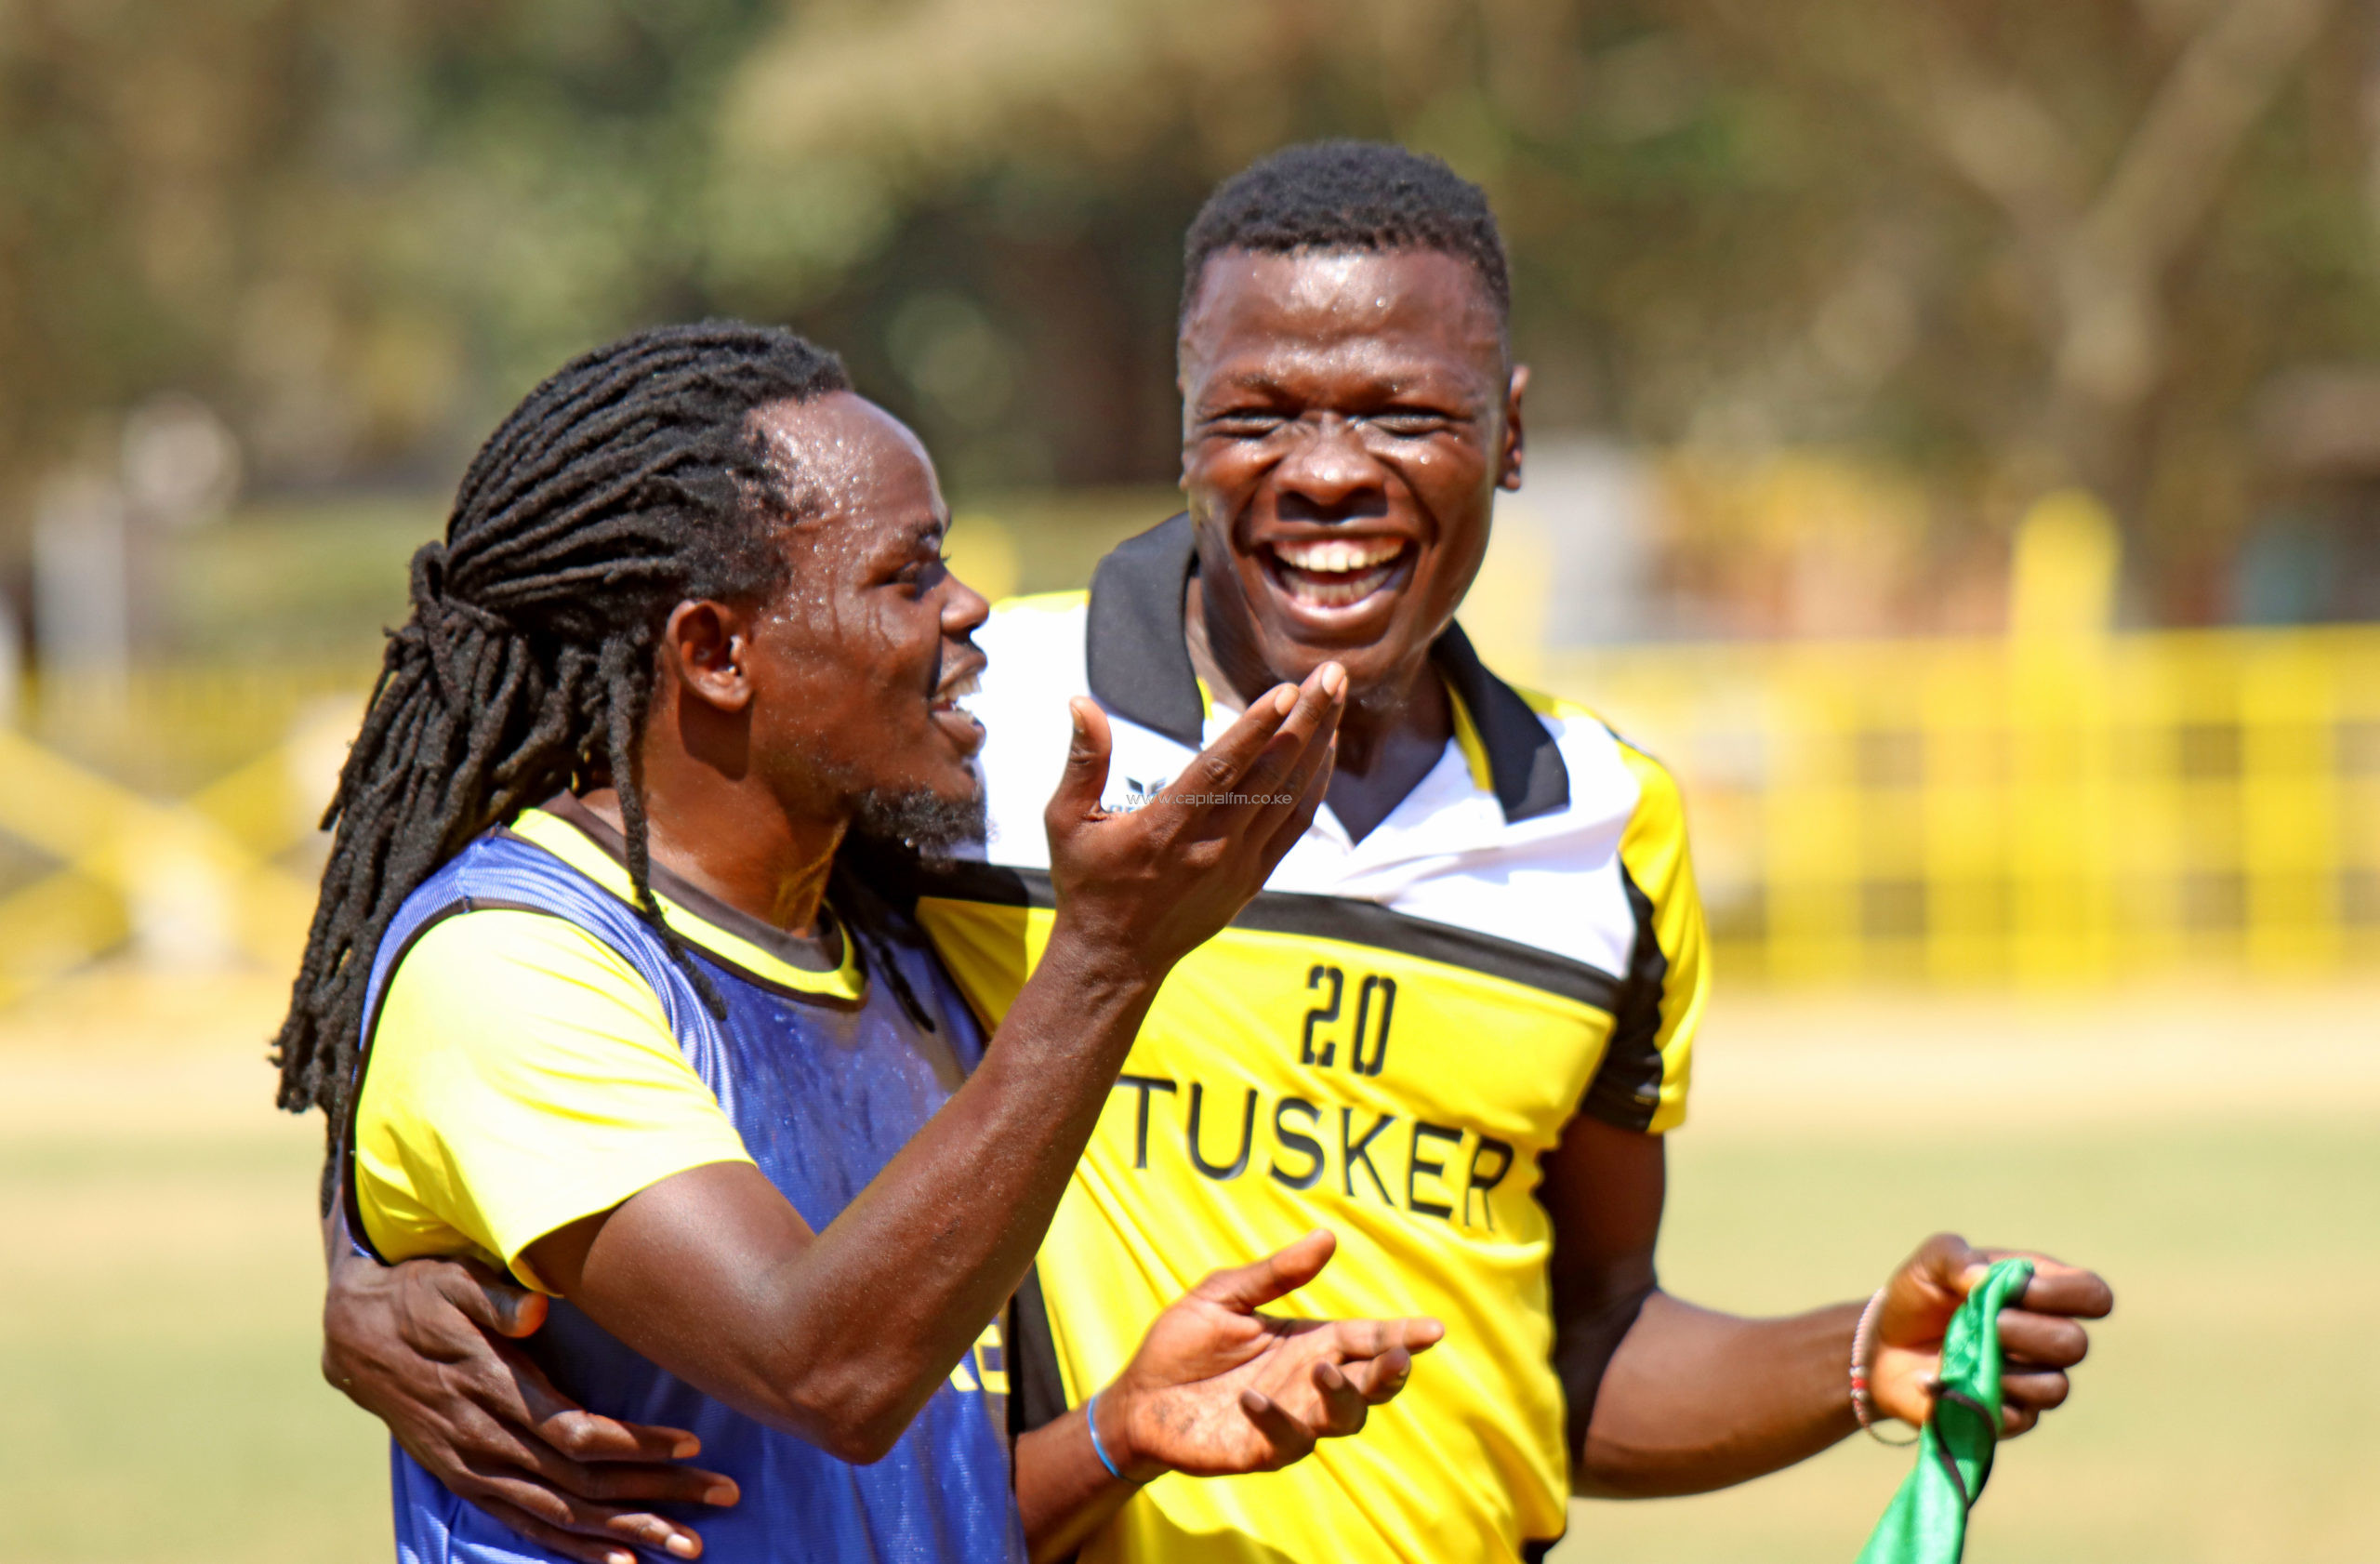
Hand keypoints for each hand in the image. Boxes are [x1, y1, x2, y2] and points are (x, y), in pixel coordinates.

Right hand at [323, 1247, 736, 1562]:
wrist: (356, 1335)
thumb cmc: (422, 1295)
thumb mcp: (453, 1280)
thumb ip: (495, 1297)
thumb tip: (533, 1307)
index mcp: (492, 1390)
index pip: (576, 1433)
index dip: (635, 1444)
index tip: (691, 1443)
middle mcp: (486, 1442)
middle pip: (582, 1483)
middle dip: (655, 1495)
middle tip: (721, 1497)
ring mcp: (475, 1469)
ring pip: (562, 1514)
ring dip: (628, 1531)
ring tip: (689, 1545)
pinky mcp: (466, 1483)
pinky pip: (527, 1526)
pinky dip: (575, 1549)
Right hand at [1043, 664, 1341, 983]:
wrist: (1116, 957)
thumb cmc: (1088, 883)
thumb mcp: (1065, 822)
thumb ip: (1082, 761)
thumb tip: (1081, 702)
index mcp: (1165, 827)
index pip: (1221, 768)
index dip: (1257, 728)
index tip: (1289, 690)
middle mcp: (1211, 845)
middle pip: (1271, 774)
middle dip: (1306, 720)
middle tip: (1331, 674)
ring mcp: (1239, 864)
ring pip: (1291, 795)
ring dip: (1318, 744)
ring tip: (1337, 697)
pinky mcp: (1253, 877)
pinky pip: (1295, 825)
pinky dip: (1315, 785)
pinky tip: (1326, 749)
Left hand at [1101, 1229, 1443, 1478]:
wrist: (1139, 1394)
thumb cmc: (1184, 1341)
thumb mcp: (1225, 1294)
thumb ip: (1276, 1273)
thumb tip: (1328, 1236)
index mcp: (1310, 1342)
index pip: (1367, 1338)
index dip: (1402, 1335)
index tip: (1434, 1328)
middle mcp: (1309, 1382)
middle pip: (1370, 1384)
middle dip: (1389, 1372)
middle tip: (1398, 1356)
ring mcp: (1291, 1419)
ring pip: (1343, 1418)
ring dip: (1341, 1397)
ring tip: (1322, 1371)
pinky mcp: (1261, 1450)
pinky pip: (1286, 1442)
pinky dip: (1277, 1421)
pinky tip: (1253, 1399)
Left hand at [1867, 1232, 2113, 1436]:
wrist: (1885, 1345)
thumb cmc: (1919, 1295)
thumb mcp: (1930, 1262)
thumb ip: (1955, 1257)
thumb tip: (1982, 1278)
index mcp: (2041, 1291)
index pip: (2092, 1294)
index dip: (2066, 1294)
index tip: (2019, 1289)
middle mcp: (2046, 1337)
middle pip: (2075, 1345)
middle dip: (2027, 1332)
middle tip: (1988, 1322)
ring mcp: (2031, 1381)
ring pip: (2055, 1388)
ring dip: (2007, 1370)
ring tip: (1967, 1354)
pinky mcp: (2009, 1417)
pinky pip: (2017, 1419)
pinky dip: (1977, 1398)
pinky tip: (1940, 1380)